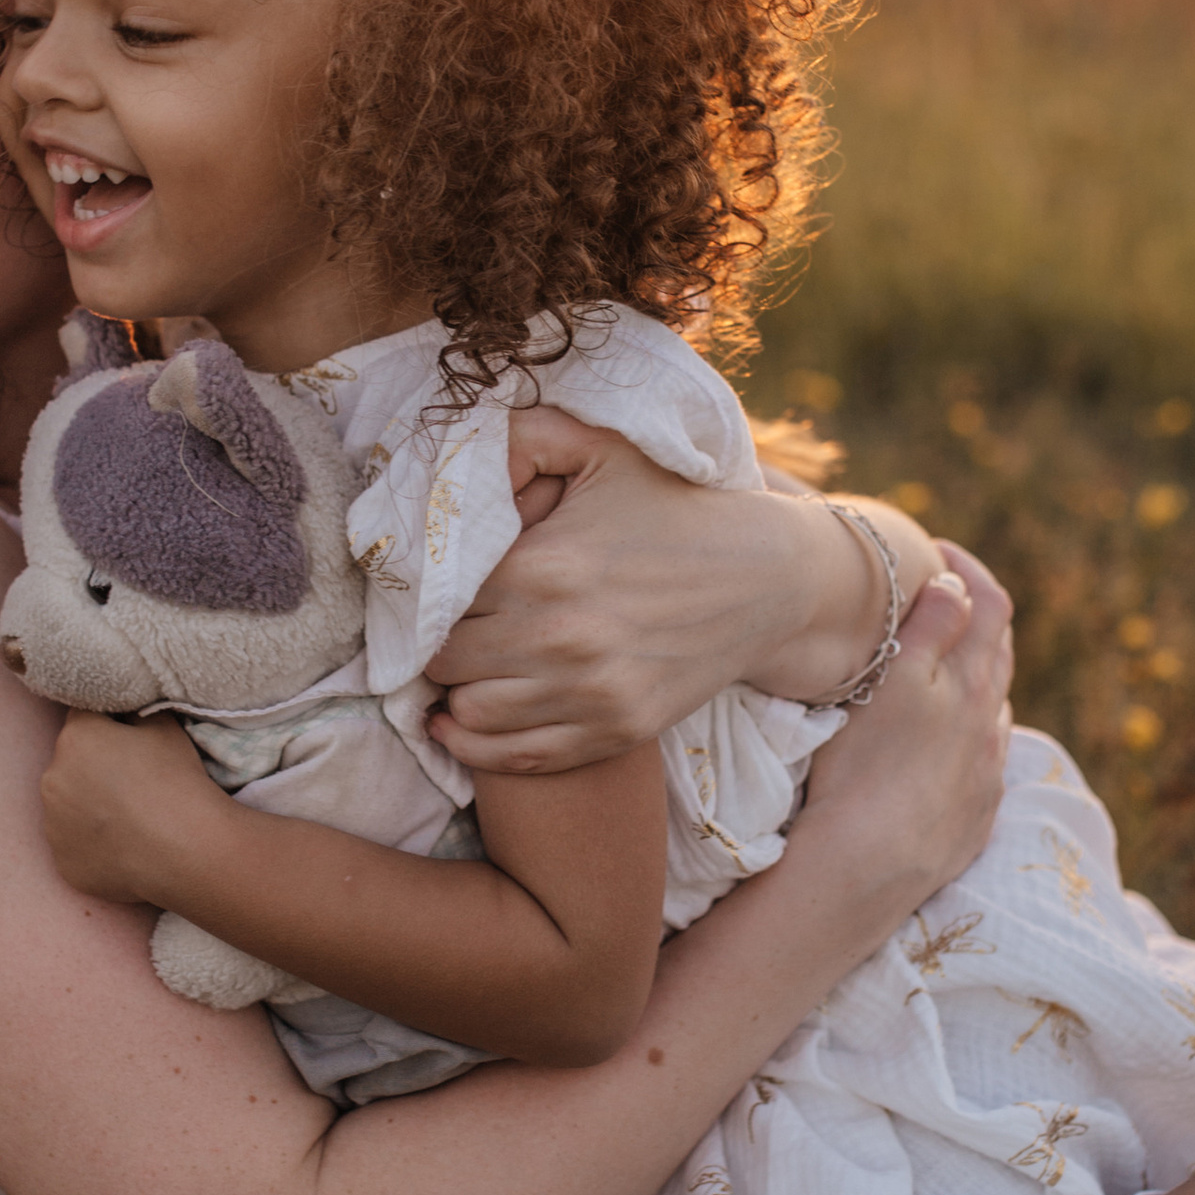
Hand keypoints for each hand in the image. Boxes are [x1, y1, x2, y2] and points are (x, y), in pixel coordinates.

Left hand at [37, 709, 218, 904]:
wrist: (187, 850)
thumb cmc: (176, 782)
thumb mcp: (164, 726)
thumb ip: (133, 710)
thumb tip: (123, 710)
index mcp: (75, 739)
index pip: (83, 717)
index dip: (108, 726)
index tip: (130, 741)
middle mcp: (52, 780)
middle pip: (70, 765)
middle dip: (93, 769)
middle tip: (133, 784)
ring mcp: (53, 826)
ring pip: (68, 808)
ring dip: (89, 808)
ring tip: (129, 819)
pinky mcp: (63, 863)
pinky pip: (76, 846)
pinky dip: (94, 845)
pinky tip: (125, 847)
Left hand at [427, 410, 931, 774]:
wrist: (769, 577)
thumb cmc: (675, 507)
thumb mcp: (603, 449)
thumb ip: (521, 436)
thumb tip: (456, 455)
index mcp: (542, 566)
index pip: (437, 601)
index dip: (425, 597)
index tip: (428, 592)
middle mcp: (559, 637)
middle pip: (444, 662)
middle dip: (436, 645)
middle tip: (442, 631)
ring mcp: (591, 692)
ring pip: (473, 715)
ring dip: (457, 695)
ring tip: (459, 672)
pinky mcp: (618, 730)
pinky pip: (522, 759)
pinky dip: (483, 747)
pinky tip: (465, 725)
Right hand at [791, 551, 1015, 913]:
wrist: (868, 868)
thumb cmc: (866, 767)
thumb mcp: (892, 681)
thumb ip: (931, 628)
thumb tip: (958, 584)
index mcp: (973, 682)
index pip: (991, 604)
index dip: (970, 569)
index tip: (938, 551)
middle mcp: (991, 725)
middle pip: (999, 655)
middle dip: (975, 621)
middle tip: (939, 603)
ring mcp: (987, 775)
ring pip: (992, 712)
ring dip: (972, 682)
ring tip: (936, 675)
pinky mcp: (974, 819)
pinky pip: (982, 763)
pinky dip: (968, 738)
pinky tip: (940, 749)